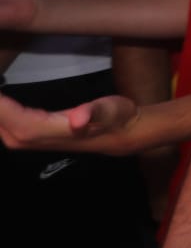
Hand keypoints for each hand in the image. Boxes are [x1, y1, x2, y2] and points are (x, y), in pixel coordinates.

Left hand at [0, 90, 138, 152]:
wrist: (121, 133)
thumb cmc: (116, 117)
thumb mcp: (111, 110)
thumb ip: (94, 113)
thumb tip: (79, 118)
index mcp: (41, 130)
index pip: (4, 114)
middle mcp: (27, 137)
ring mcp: (24, 137)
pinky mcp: (25, 133)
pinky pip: (0, 121)